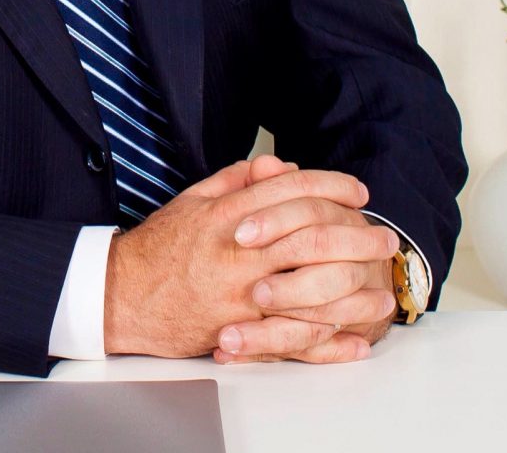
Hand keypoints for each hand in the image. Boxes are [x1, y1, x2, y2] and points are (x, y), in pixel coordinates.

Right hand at [103, 154, 388, 357]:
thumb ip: (237, 182)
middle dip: (355, 236)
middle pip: (311, 238)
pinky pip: (293, 336)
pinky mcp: (240, 331)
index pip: (290, 191)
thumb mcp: (194, 201)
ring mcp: (241, 295)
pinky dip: (329, 340)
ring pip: (310, 291)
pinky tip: (354, 336)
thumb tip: (276, 166)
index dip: (330, 186)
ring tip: (382, 289)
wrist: (123, 295)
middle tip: (383, 238)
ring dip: (353, 290)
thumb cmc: (159, 248)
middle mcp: (238, 252)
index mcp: (228, 215)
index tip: (356, 191)